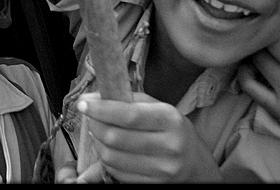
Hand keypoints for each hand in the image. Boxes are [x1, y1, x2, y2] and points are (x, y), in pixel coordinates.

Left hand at [77, 91, 222, 182]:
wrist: (196, 165)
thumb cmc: (172, 130)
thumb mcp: (160, 109)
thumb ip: (130, 100)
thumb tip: (93, 98)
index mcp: (171, 120)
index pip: (129, 115)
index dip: (101, 109)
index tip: (83, 103)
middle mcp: (169, 146)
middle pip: (115, 137)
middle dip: (95, 125)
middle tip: (90, 117)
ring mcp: (162, 170)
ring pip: (112, 157)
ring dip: (97, 143)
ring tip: (99, 132)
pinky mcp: (153, 185)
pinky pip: (117, 172)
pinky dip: (106, 159)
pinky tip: (109, 148)